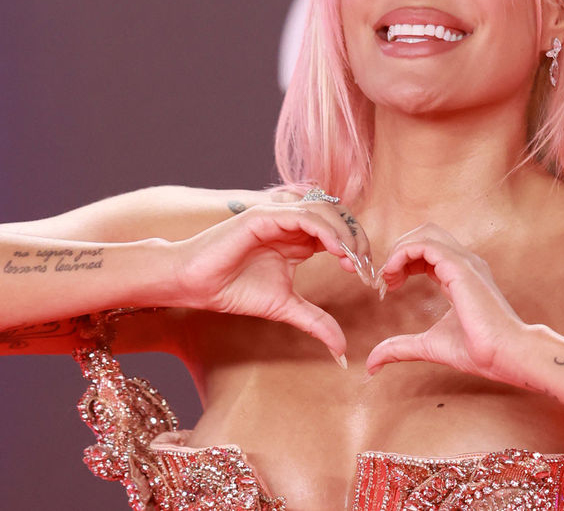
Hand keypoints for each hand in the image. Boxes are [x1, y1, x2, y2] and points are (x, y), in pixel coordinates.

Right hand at [168, 199, 371, 363]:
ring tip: (353, 262)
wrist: (195, 285)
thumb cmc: (233, 290)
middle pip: (339, 217)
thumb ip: (315, 322)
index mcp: (299, 240)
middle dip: (358, 240)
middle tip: (366, 269)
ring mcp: (278, 216)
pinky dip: (325, 231)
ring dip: (345, 234)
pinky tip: (336, 252)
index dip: (358, 250)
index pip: (340, 233)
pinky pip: (303, 216)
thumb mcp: (286, 308)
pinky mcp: (263, 216)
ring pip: (325, 212)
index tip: (368, 278)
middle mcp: (291, 224)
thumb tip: (342, 351)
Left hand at [365, 223, 527, 382]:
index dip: (403, 262)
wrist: (504, 355)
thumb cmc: (477, 350)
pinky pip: (425, 245)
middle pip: (425, 234)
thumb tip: (372, 365)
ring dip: (400, 249)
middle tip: (386, 278)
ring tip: (389, 275)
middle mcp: (464, 263)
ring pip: (425, 233)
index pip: (427, 251)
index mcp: (460, 275)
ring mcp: (464, 262)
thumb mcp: (428, 345)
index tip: (390, 286)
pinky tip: (395, 275)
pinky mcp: (460, 267)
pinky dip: (403, 253)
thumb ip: (400, 348)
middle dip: (399, 250)